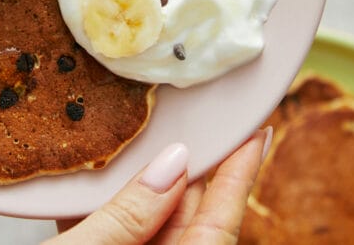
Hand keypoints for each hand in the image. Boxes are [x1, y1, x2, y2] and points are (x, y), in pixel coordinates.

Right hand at [47, 127, 271, 244]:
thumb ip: (129, 218)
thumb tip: (174, 164)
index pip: (218, 229)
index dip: (240, 177)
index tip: (255, 133)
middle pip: (184, 219)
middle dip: (187, 169)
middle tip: (195, 119)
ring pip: (147, 223)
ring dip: (144, 183)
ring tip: (149, 135)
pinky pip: (115, 233)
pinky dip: (109, 205)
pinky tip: (98, 176)